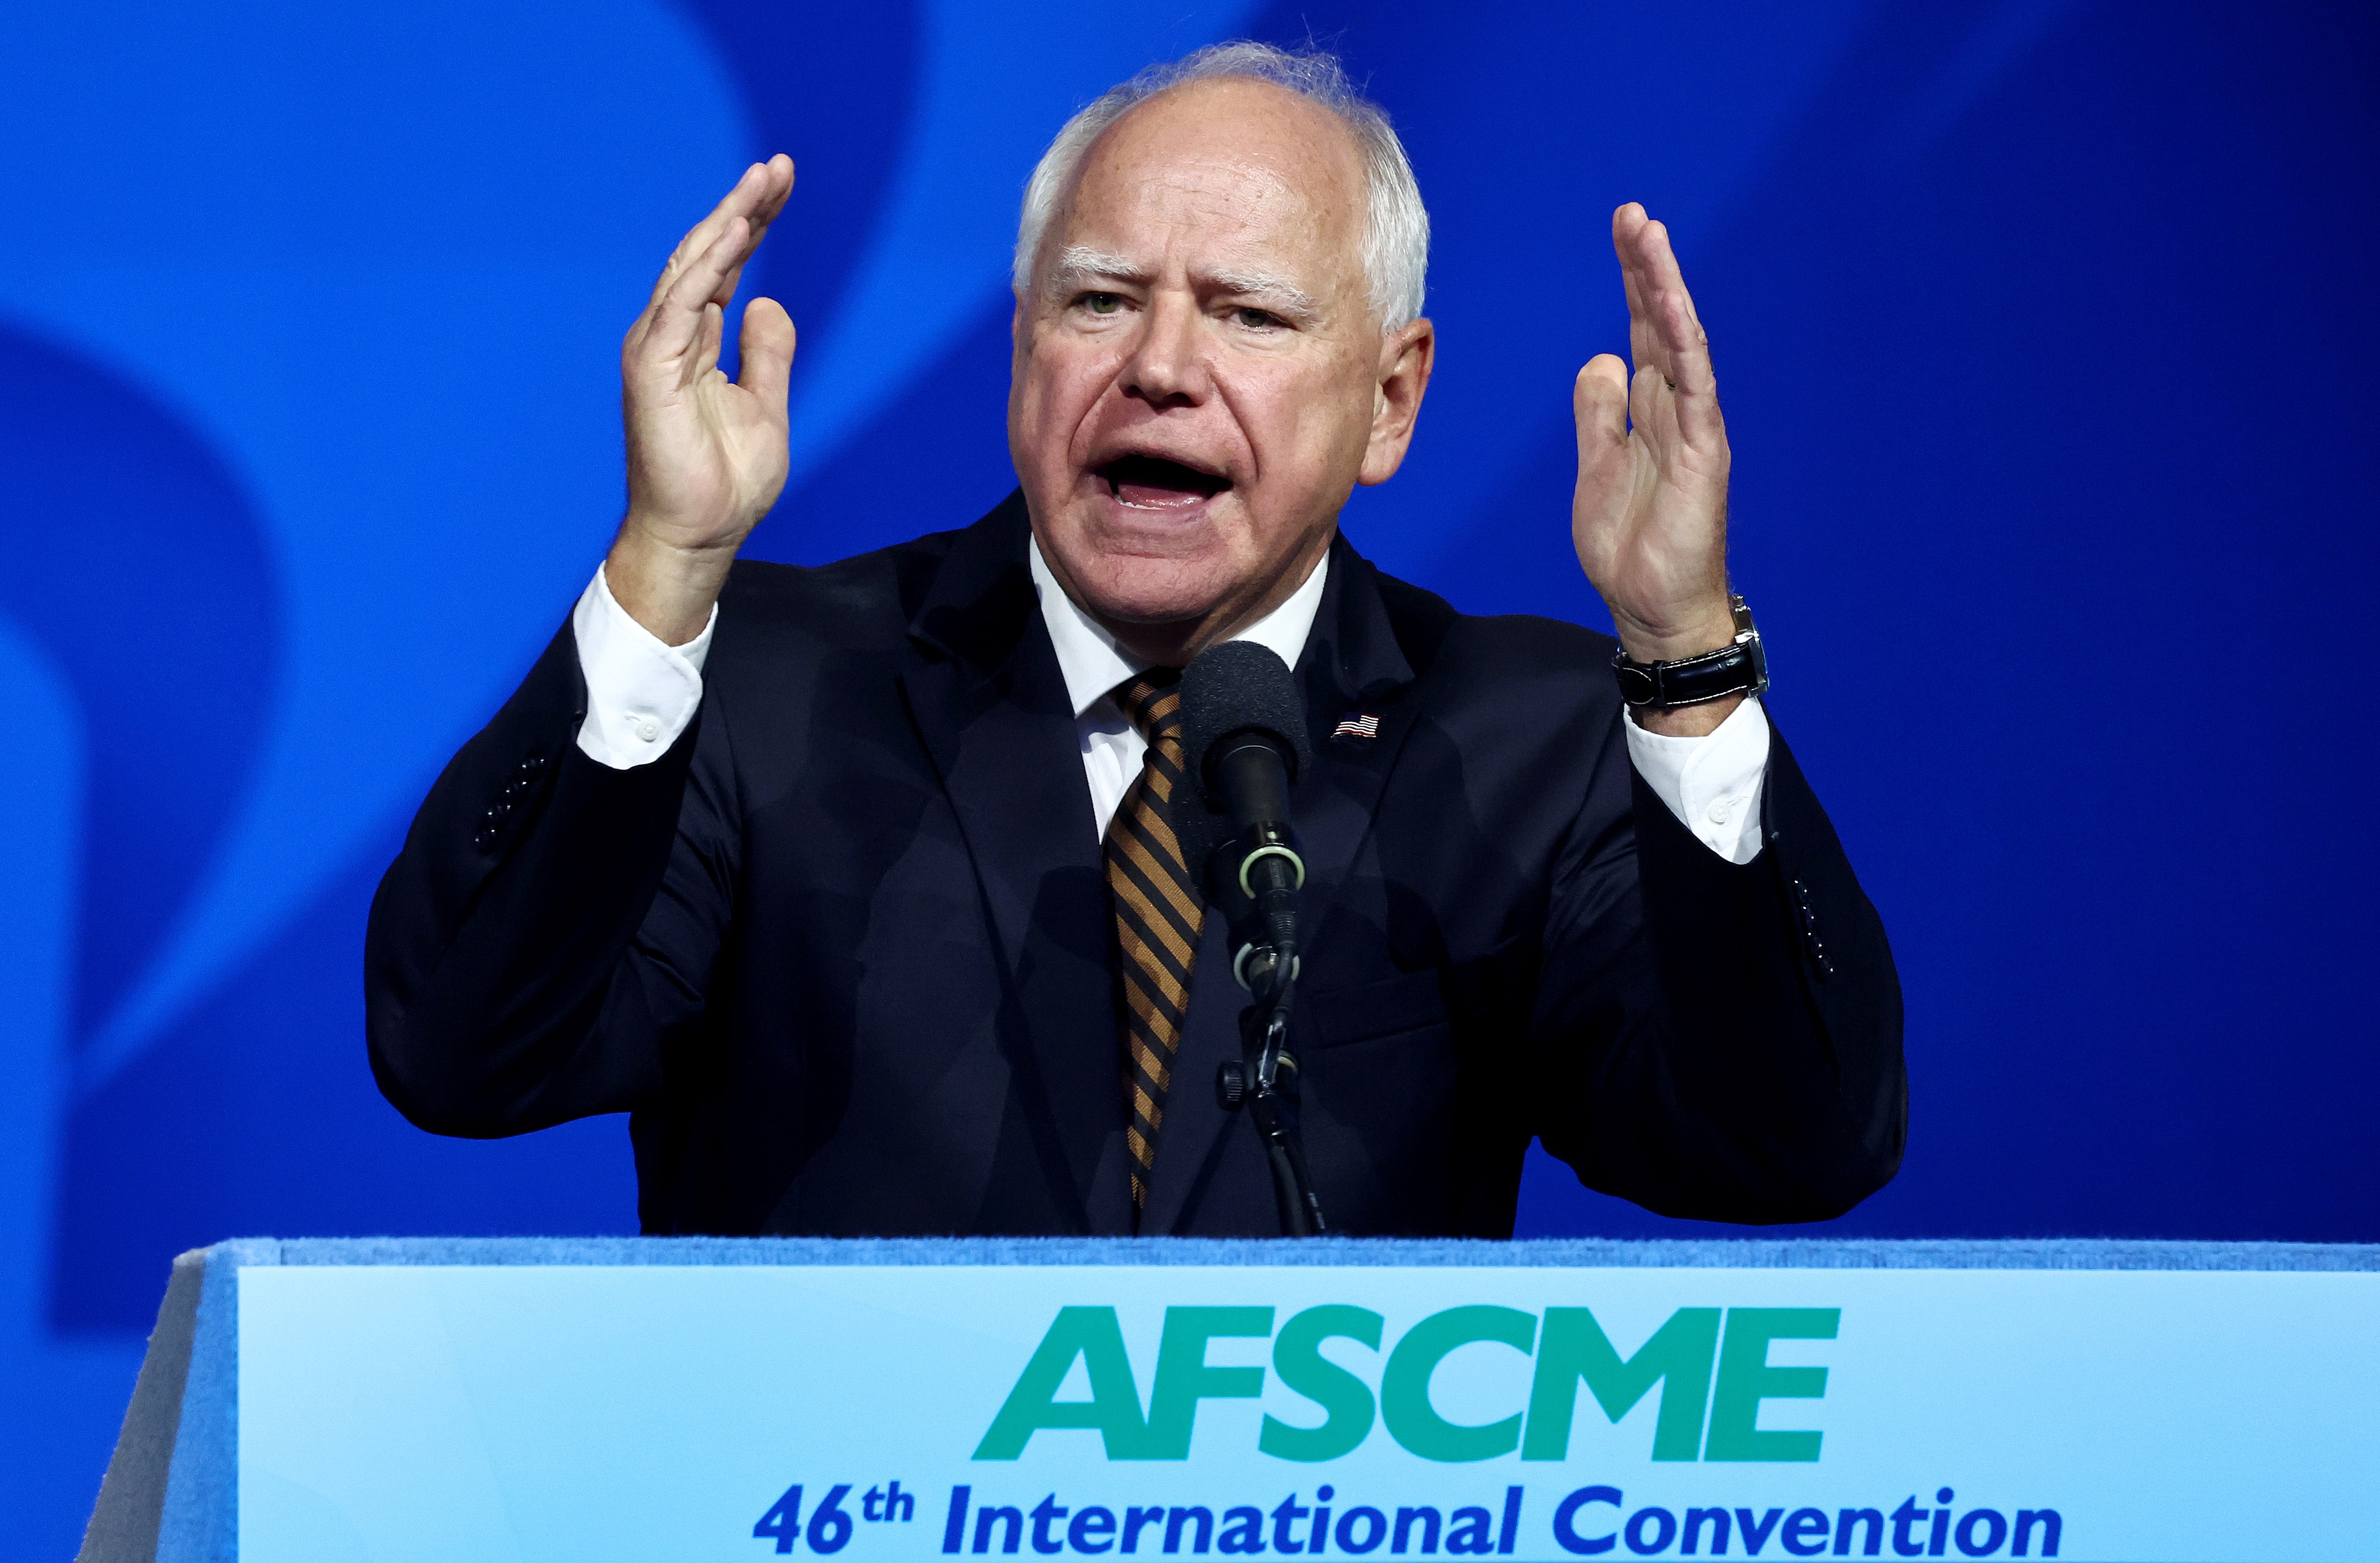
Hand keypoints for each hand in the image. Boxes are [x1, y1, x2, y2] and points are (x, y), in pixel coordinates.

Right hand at [609, 156, 797, 643]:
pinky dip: (707, 264)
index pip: (725, 266)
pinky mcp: (652, 369)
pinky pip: (681, 303)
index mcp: (695, 340)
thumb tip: (770, 302)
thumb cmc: (726, 481)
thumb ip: (767, 353)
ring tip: (761, 183)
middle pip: (707, 254)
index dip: (752, 223)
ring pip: (691, 267)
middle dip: (742, 207)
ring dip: (727, 221)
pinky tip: (736, 231)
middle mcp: (670, 335)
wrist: (700, 533)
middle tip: (778, 167)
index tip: (782, 185)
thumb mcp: (766, 405)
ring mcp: (656, 349)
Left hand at [1572, 204, 1738, 734]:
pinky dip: (1684, 347)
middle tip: (1632, 214)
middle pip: (1660, 323)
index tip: (1621, 232)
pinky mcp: (1703, 453)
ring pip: (1681, 344)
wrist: (1654, 609)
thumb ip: (1598, 414)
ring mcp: (1693, 427)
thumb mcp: (1596, 467)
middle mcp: (1675, 408)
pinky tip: (1671, 307)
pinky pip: (1696, 389)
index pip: (1639, 331)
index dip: (1630, 281)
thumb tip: (1601, 360)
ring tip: (1650, 238)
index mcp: (1648, 409)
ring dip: (1665, 290)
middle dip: (1646, 268)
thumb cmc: (1631, 547)